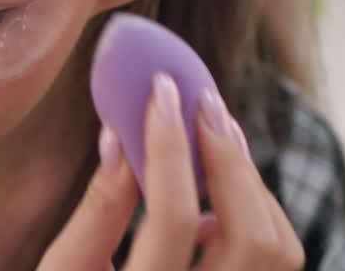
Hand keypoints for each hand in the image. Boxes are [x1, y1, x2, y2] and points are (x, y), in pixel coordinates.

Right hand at [39, 74, 303, 269]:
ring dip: (250, 184)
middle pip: (251, 235)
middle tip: (201, 103)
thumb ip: (98, 209)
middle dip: (229, 160)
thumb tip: (121, 135)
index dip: (169, 148)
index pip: (174, 219)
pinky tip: (215, 198)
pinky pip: (275, 263)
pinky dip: (255, 215)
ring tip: (210, 139)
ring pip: (279, 250)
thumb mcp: (65, 270)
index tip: (159, 91)